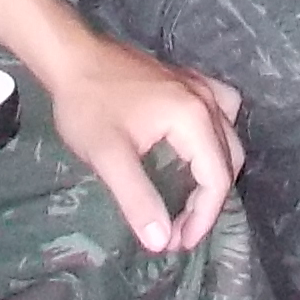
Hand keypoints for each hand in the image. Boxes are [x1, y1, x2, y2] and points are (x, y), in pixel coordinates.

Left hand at [38, 31, 243, 255]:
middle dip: (207, 201)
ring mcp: (199, 85)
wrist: (71, 56)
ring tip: (191, 198)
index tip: (177, 243)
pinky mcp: (187, 80)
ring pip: (228, 137)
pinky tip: (197, 147)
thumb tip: (160, 241)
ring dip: (216, 171)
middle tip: (178, 228)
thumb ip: (138, 200)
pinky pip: (220, 112)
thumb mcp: (109, 158)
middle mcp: (206, 100)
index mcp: (193, 118)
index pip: (217, 178)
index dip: (203, 218)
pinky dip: (216, 138)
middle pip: (228, 160)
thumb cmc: (88, 106)